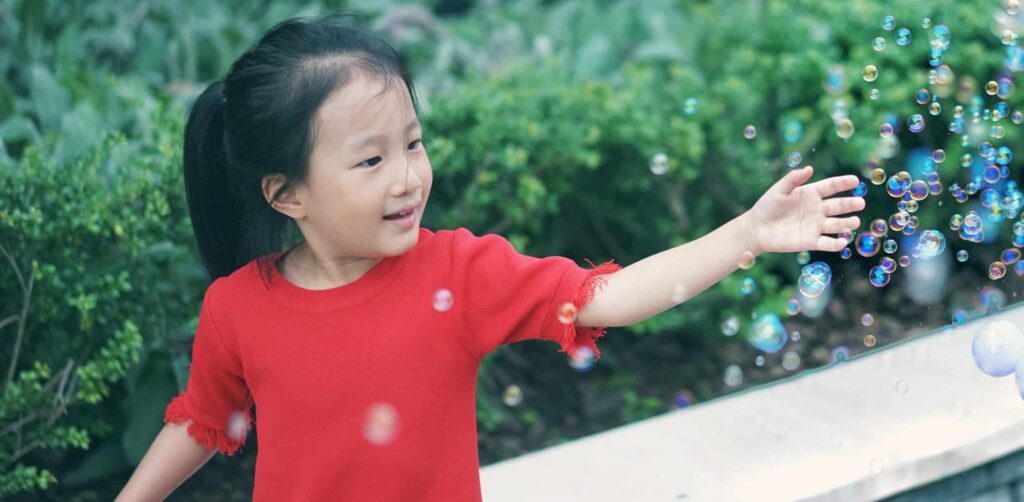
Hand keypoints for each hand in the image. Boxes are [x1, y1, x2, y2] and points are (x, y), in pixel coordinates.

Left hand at [744, 166, 864, 253]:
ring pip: (836, 225)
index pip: (831, 187)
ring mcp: (815, 226)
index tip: (854, 180)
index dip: (843, 183)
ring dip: (846, 224)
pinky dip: (835, 244)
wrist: (756, 229)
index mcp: (810, 194)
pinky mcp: (811, 241)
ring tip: (854, 222)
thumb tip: (809, 168)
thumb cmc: (766, 207)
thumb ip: (793, 179)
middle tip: (860, 203)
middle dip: (850, 204)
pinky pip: (827, 243)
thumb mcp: (778, 190)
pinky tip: (842, 242)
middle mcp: (817, 209)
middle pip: (838, 206)